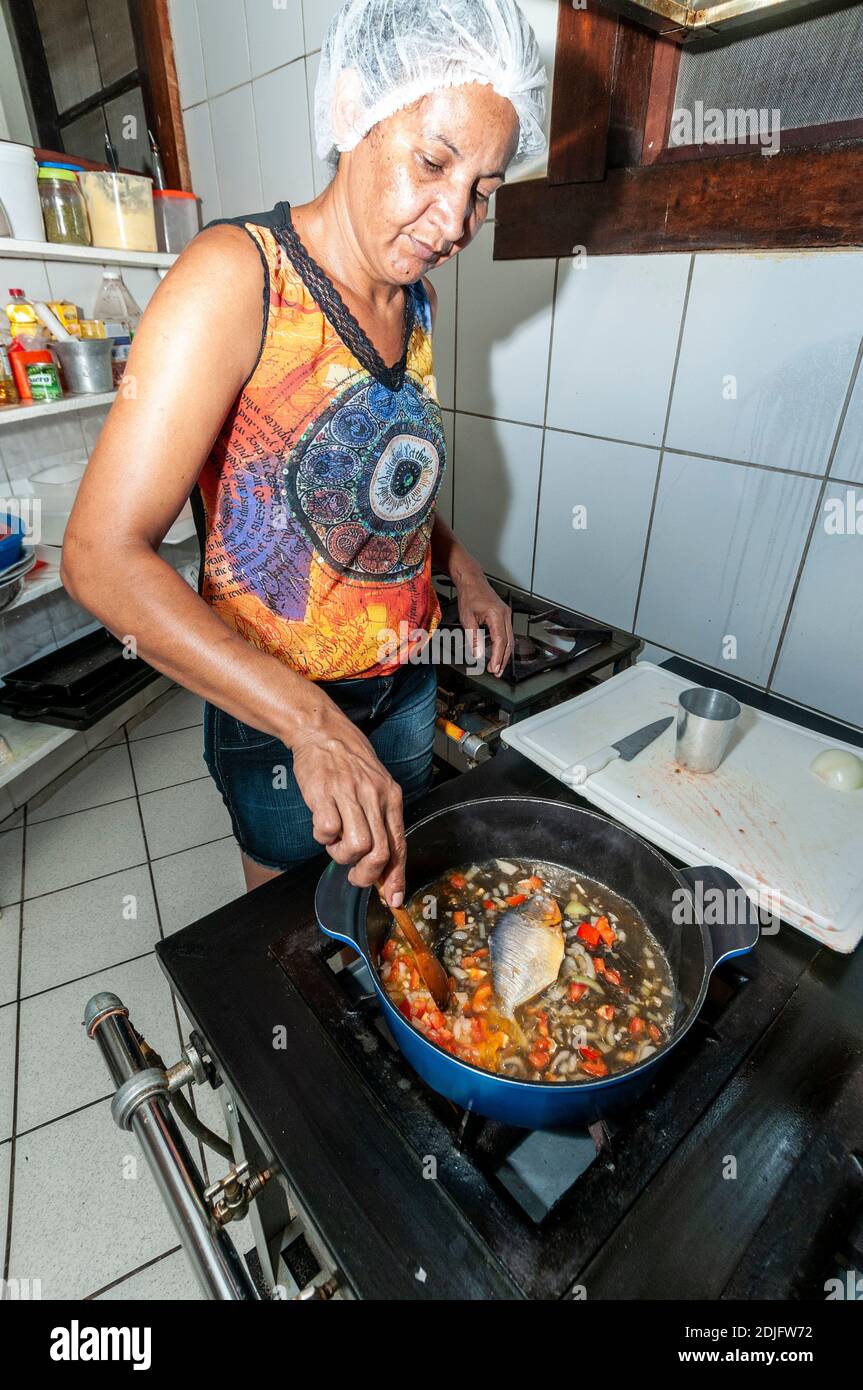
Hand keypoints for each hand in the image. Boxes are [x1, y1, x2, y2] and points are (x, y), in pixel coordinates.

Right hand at [291, 710, 406, 905]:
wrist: (324, 732)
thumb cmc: (350, 764)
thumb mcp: (376, 789)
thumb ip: (381, 824)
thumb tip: (385, 866)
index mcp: (391, 798)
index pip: (399, 845)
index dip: (397, 877)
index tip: (394, 899)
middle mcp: (374, 797)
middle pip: (380, 852)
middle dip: (366, 875)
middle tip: (354, 873)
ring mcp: (349, 794)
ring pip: (357, 846)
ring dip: (342, 856)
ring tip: (336, 844)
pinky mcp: (324, 793)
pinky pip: (327, 831)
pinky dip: (322, 838)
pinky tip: (322, 825)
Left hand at [455, 564, 512, 677]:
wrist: (473, 581)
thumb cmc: (469, 596)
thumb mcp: (467, 618)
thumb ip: (473, 638)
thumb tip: (476, 655)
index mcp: (496, 614)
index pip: (500, 641)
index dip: (497, 657)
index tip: (493, 668)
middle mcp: (505, 615)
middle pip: (508, 643)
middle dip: (502, 660)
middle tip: (496, 673)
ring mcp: (507, 615)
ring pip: (510, 639)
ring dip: (504, 655)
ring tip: (497, 668)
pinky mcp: (504, 616)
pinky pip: (507, 634)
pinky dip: (503, 646)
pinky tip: (498, 654)